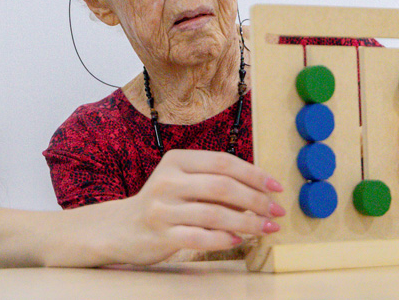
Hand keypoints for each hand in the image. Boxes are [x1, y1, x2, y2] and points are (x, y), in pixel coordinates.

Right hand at [107, 149, 283, 264]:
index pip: (223, 162)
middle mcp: (167, 180)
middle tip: (277, 212)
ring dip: (247, 222)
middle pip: (221, 186)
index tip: (276, 187)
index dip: (254, 174)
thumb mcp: (183, 182)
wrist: (122, 227)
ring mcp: (162, 208)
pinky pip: (199, 237)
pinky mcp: (160, 234)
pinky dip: (223, 239)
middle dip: (256, 199)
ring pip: (214, 214)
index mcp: (176, 160)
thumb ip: (214, 182)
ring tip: (266, 228)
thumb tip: (259, 193)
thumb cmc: (163, 203)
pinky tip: (238, 240)